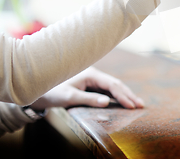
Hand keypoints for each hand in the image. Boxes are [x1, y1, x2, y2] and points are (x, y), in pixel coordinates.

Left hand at [29, 67, 143, 110]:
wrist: (39, 89)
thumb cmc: (53, 92)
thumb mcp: (69, 97)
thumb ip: (88, 99)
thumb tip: (107, 102)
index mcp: (91, 74)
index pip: (113, 85)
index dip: (124, 95)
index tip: (132, 105)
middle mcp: (94, 75)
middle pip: (116, 84)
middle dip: (129, 95)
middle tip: (141, 105)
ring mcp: (93, 79)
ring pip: (113, 86)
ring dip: (125, 95)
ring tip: (137, 103)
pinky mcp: (90, 84)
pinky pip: (108, 89)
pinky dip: (117, 95)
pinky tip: (123, 100)